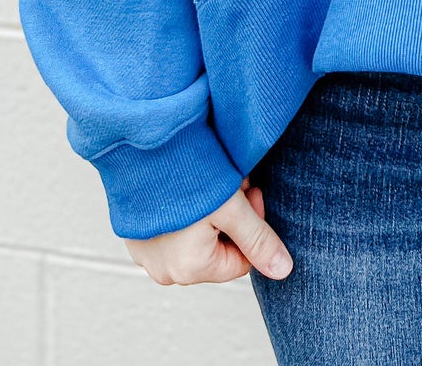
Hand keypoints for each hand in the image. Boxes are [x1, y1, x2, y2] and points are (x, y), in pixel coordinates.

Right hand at [123, 176, 293, 285]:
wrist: (139, 150)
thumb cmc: (184, 176)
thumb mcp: (231, 205)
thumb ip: (259, 239)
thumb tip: (284, 271)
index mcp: (189, 269)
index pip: (241, 259)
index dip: (252, 225)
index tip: (248, 191)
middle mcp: (164, 271)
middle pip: (218, 251)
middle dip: (231, 219)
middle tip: (229, 183)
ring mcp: (147, 257)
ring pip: (197, 242)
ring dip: (209, 215)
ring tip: (207, 183)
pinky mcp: (137, 239)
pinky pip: (172, 235)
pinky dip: (185, 214)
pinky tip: (185, 188)